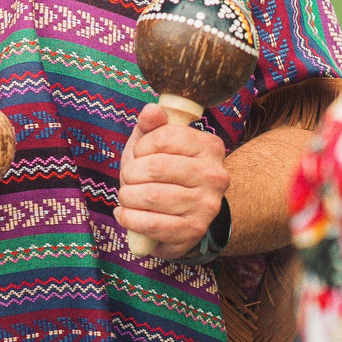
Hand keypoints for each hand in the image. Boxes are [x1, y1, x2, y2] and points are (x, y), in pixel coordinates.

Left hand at [113, 103, 228, 258]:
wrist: (180, 216)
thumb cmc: (163, 175)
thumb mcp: (154, 145)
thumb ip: (151, 125)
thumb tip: (152, 110)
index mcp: (210, 147)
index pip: (165, 137)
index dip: (142, 147)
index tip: (139, 155)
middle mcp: (215, 175)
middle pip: (155, 167)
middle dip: (130, 174)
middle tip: (128, 179)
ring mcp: (207, 206)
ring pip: (151, 196)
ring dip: (127, 197)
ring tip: (127, 197)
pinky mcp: (194, 231)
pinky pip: (151, 223)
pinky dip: (129, 219)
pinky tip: (126, 214)